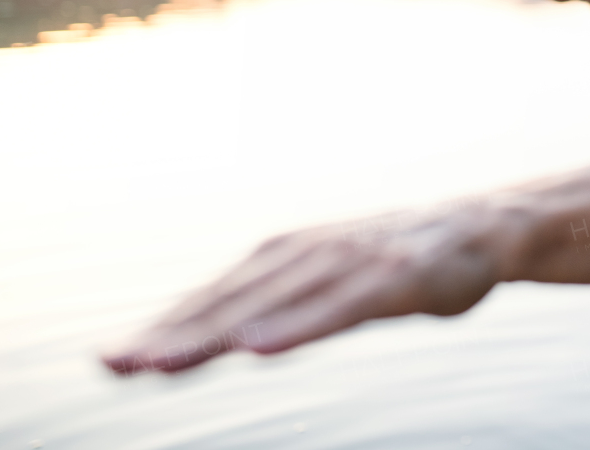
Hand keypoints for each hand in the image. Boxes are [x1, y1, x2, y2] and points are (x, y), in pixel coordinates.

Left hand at [101, 212, 498, 374]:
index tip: (109, 360)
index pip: (215, 300)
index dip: (163, 328)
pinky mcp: (391, 280)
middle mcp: (308, 255)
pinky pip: (337, 309)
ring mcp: (348, 264)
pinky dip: (295, 327)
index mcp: (287, 257)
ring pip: (271, 305)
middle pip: (229, 302)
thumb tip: (223, 337)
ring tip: (163, 362)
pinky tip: (259, 348)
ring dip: (214, 333)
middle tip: (115, 364)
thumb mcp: (330, 280)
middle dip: (170, 334)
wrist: (480, 227)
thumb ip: (280, 306)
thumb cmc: (396, 261)